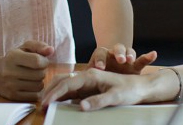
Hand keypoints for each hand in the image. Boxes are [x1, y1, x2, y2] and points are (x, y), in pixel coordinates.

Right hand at [0, 40, 53, 100]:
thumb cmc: (15, 58)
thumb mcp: (24, 48)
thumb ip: (39, 46)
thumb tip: (51, 50)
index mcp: (12, 57)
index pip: (37, 61)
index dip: (44, 61)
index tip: (42, 61)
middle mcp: (9, 72)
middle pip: (40, 74)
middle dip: (42, 71)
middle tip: (36, 69)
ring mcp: (10, 85)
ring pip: (39, 86)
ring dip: (40, 81)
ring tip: (33, 77)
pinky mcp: (13, 96)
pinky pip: (35, 96)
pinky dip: (36, 91)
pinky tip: (30, 85)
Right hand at [38, 67, 160, 110]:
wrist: (141, 87)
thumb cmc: (130, 90)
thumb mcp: (116, 97)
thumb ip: (99, 101)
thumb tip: (82, 107)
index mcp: (91, 75)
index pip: (68, 84)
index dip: (55, 93)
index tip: (46, 103)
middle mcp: (87, 77)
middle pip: (62, 81)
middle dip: (50, 92)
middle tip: (41, 105)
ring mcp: (87, 83)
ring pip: (65, 86)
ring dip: (54, 93)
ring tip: (45, 104)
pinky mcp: (89, 90)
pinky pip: (71, 92)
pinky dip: (61, 97)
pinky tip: (57, 104)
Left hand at [88, 44, 156, 74]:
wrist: (113, 74)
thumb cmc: (99, 77)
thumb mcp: (90, 77)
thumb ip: (82, 79)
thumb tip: (68, 82)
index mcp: (101, 56)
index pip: (100, 53)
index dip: (100, 59)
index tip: (100, 66)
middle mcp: (113, 55)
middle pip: (116, 49)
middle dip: (117, 53)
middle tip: (120, 59)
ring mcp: (125, 59)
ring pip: (128, 51)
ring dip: (130, 54)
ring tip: (131, 59)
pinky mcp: (136, 65)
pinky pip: (143, 59)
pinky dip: (148, 57)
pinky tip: (154, 54)